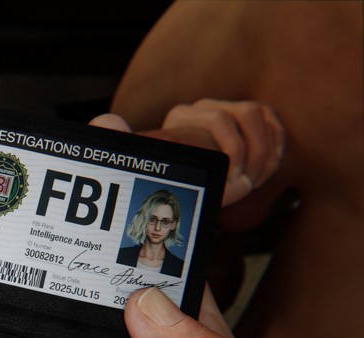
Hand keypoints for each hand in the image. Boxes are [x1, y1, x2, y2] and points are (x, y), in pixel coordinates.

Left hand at [93, 101, 284, 204]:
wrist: (176, 181)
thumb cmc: (159, 179)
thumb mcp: (140, 163)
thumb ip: (119, 139)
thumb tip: (107, 121)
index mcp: (181, 117)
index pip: (218, 120)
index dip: (233, 150)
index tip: (235, 180)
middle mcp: (204, 107)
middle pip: (246, 114)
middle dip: (254, 153)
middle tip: (248, 184)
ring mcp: (227, 108)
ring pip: (260, 116)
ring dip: (266, 150)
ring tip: (255, 180)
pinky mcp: (248, 117)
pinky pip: (272, 121)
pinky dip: (276, 144)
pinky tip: (266, 168)